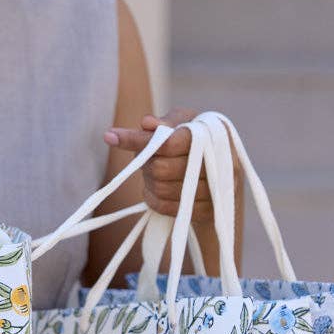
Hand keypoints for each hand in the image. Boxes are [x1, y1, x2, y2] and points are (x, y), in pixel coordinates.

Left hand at [103, 106, 234, 220]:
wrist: (223, 174)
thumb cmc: (197, 141)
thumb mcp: (185, 123)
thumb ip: (166, 122)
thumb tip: (147, 123)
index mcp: (213, 135)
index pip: (169, 142)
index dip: (138, 140)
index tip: (111, 136)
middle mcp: (220, 164)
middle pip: (162, 168)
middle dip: (146, 164)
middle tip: (145, 160)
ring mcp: (215, 190)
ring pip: (162, 189)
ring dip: (149, 182)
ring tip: (152, 174)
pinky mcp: (208, 212)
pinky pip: (167, 207)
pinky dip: (153, 199)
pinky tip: (156, 190)